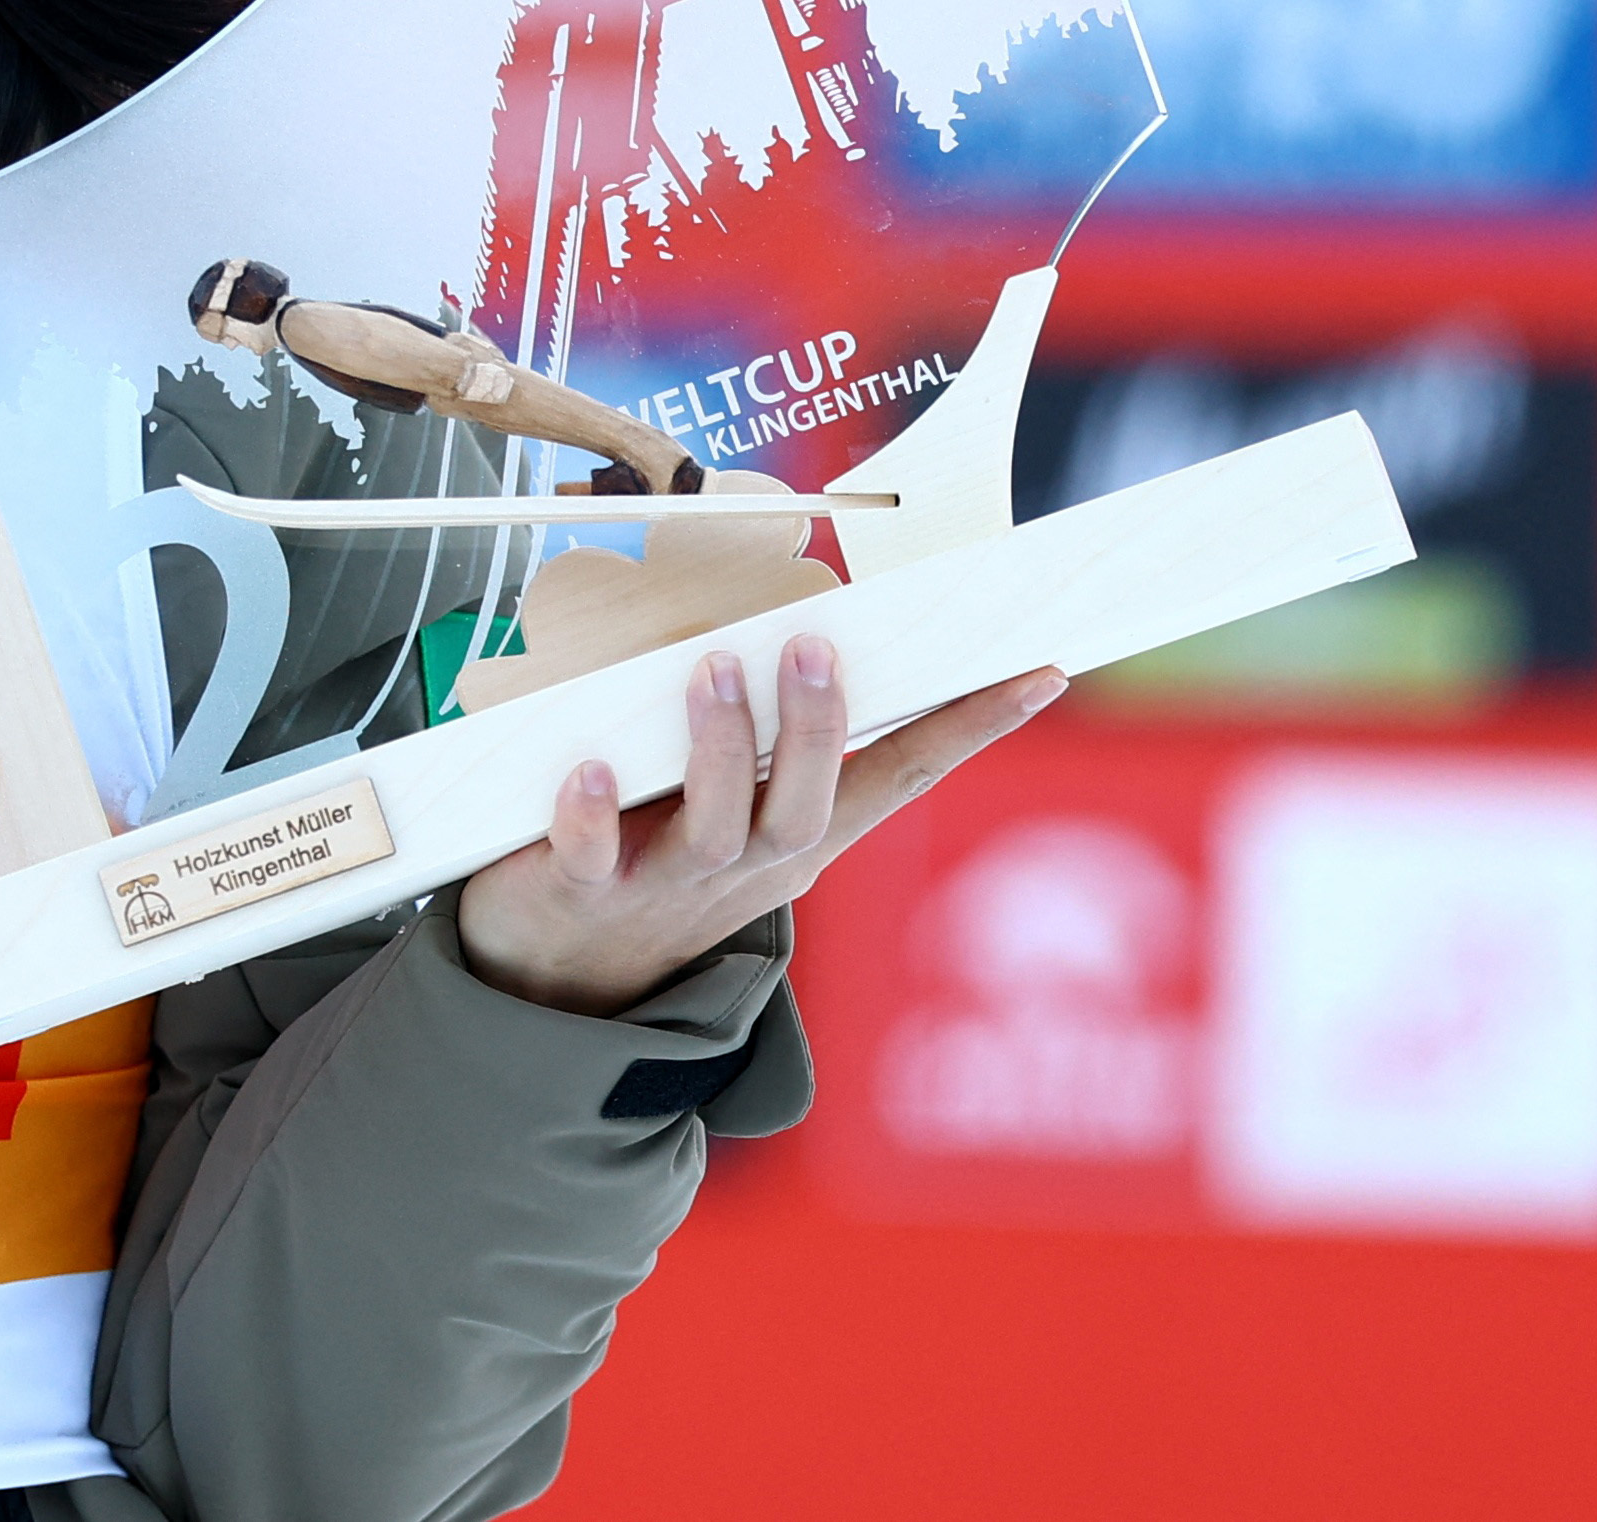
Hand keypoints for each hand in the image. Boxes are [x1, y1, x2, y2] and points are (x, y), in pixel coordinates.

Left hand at [457, 637, 1061, 1017]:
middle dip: (819, 730)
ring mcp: (666, 886)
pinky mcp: (581, 894)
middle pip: (806, 809)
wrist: (558, 979)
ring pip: (714, 827)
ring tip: (713, 667)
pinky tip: (591, 772)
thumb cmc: (655, 859)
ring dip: (721, 748)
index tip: (1038, 673)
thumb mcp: (734, 807)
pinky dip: (593, 816)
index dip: (968, 731)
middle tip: (814, 645)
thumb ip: (767, 734)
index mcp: (797, 839)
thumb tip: (816, 617)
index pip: (899, 780)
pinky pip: (592, 857)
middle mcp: (744, 867)